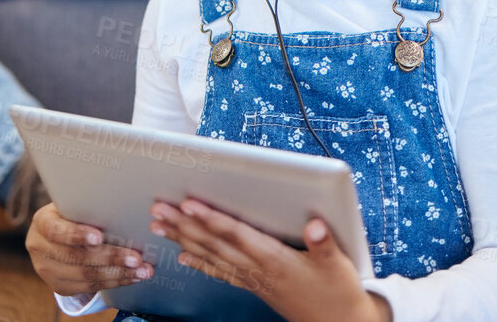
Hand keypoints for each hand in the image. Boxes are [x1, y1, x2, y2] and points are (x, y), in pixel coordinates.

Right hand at [26, 203, 155, 295]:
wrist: (54, 235)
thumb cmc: (72, 212)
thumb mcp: (72, 204)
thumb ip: (88, 206)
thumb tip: (123, 201)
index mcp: (42, 222)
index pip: (56, 230)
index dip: (77, 234)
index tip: (99, 237)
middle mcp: (40, 249)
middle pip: (76, 258)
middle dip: (110, 258)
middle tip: (136, 258)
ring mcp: (48, 271)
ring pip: (85, 276)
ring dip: (118, 274)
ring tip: (142, 270)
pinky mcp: (60, 286)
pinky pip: (89, 287)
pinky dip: (114, 282)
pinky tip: (132, 277)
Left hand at [149, 200, 389, 321]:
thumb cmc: (338, 293)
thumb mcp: (338, 266)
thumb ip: (324, 244)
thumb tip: (316, 225)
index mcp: (275, 260)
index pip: (236, 235)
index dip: (211, 218)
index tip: (189, 204)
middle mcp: (258, 270)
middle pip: (214, 243)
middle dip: (184, 225)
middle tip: (158, 209)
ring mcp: (253, 280)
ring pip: (211, 256)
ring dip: (184, 240)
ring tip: (159, 226)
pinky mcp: (254, 286)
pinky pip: (220, 272)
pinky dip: (200, 263)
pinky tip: (184, 256)